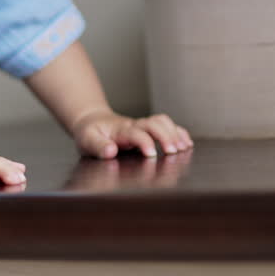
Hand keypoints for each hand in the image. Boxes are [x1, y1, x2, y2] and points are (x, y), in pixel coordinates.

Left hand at [73, 111, 192, 158]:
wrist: (92, 120)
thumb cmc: (90, 133)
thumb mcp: (87, 140)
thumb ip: (98, 146)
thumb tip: (110, 151)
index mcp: (120, 130)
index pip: (135, 133)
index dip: (145, 142)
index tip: (152, 154)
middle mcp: (134, 125)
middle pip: (154, 123)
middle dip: (166, 136)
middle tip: (173, 152)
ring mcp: (143, 125)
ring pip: (162, 121)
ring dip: (175, 133)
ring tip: (184, 148)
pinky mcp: (148, 128)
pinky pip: (167, 125)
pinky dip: (179, 132)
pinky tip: (187, 143)